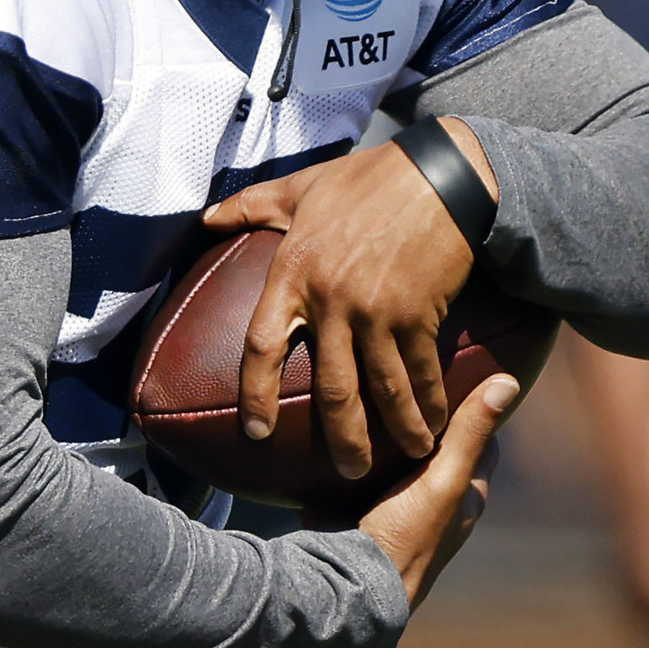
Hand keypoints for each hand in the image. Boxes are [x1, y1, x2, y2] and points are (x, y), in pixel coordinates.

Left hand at [208, 125, 496, 483]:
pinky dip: (431, 401)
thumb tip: (208, 218)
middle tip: (347, 474)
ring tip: (408, 456)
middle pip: (331, 387)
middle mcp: (331, 298)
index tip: (254, 433)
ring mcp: (377, 310)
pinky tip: (437, 423)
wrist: (440, 174)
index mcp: (293, 271)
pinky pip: (421, 371)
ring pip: (383, 389)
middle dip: (342, 438)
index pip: (261, 343)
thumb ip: (253, 206)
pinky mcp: (419, 313)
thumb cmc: (368, 179)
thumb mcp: (303, 186)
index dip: (253, 393)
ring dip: (397, 430)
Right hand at [361, 373, 523, 607]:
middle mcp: (437, 507)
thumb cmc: (406, 535)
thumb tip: (510, 382)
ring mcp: (400, 513)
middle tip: (405, 380)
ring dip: (389, 440)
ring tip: (372, 397)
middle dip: (425, 422)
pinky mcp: (363, 517)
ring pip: (400, 464)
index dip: (472, 409)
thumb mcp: (444, 478)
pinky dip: (360, 459)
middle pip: (438, 452)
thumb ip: (470, 433)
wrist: (349, 585)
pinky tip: (344, 434)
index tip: (454, 375)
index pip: (479, 442)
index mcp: (465, 498)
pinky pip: (365, 479)